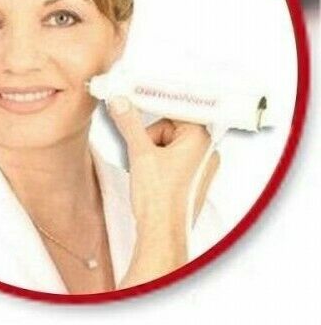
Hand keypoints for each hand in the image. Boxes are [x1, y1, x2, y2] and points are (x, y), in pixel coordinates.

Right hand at [107, 96, 219, 287]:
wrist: (162, 235)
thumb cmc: (159, 199)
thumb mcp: (140, 153)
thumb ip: (129, 122)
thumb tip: (120, 100)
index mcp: (200, 140)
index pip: (179, 106)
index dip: (156, 98)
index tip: (138, 89)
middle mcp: (205, 150)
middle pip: (170, 123)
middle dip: (149, 132)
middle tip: (138, 146)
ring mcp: (199, 165)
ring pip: (167, 140)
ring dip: (150, 147)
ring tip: (143, 167)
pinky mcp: (191, 177)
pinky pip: (170, 155)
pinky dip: (155, 159)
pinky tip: (147, 174)